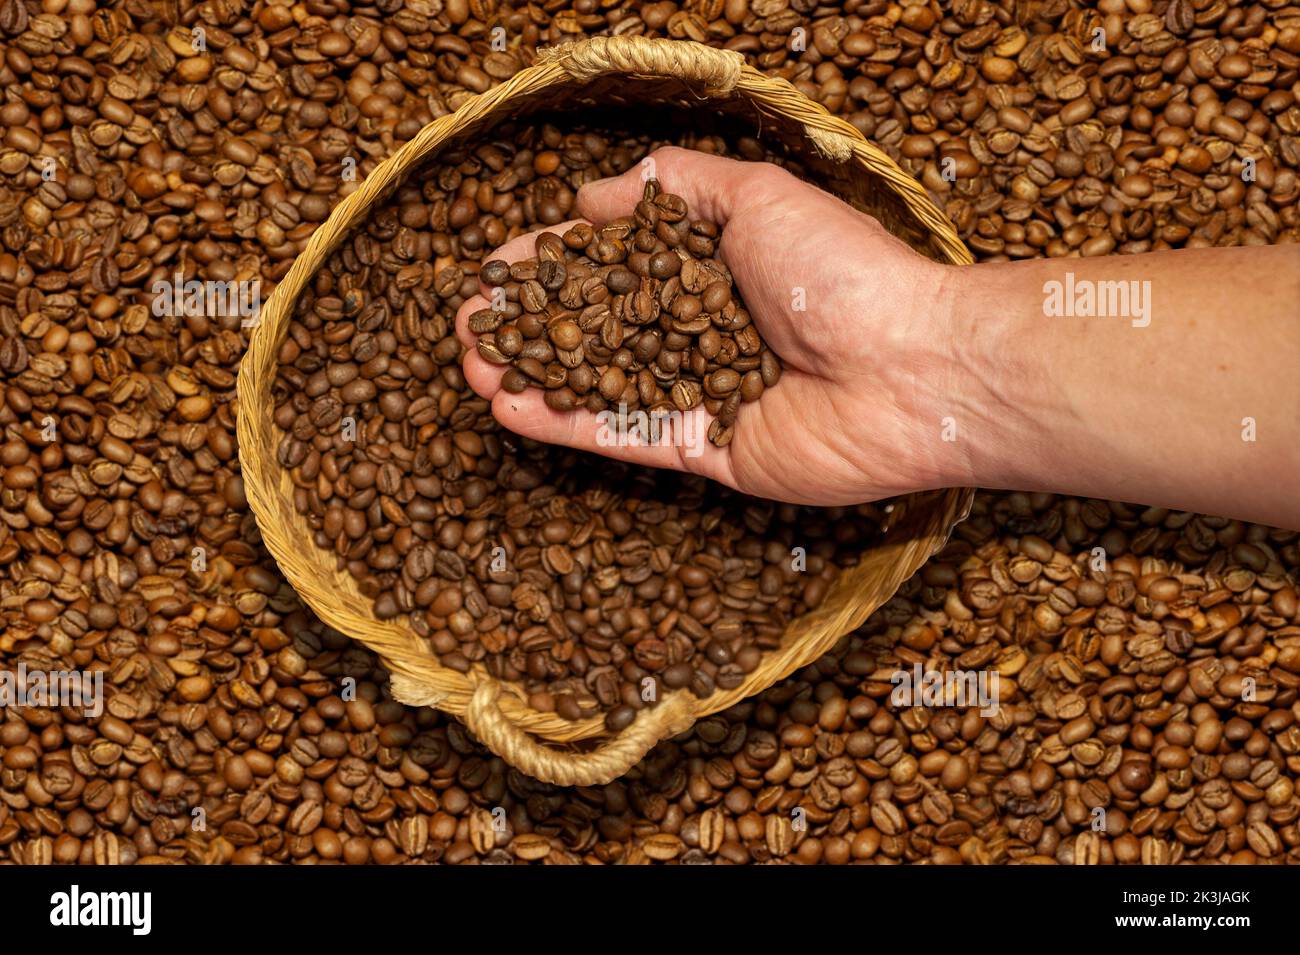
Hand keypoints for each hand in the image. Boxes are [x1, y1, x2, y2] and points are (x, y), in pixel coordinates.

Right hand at [455, 146, 975, 505]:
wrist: (911, 369)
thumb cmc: (843, 273)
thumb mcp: (755, 196)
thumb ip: (672, 189)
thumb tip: (591, 198)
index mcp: (715, 269)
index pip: (615, 265)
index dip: (554, 266)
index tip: (496, 266)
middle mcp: (702, 331)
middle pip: (597, 329)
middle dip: (528, 326)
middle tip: (466, 324)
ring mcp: (701, 394)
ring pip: (599, 385)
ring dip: (532, 376)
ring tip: (468, 365)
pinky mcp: (704, 451)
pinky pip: (622, 436)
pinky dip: (565, 425)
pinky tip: (508, 409)